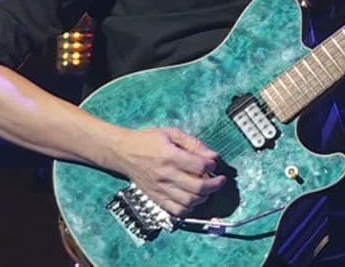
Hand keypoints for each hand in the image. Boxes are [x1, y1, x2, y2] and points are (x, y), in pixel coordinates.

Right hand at [108, 127, 225, 215]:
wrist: (123, 153)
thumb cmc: (148, 141)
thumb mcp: (172, 134)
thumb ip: (193, 144)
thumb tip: (212, 156)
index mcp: (169, 156)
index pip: (199, 166)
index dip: (212, 165)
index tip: (214, 163)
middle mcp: (165, 175)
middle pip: (197, 187)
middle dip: (214, 185)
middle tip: (221, 181)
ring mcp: (160, 189)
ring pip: (189, 202)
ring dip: (204, 197)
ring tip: (208, 190)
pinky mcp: (155, 198)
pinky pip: (176, 211)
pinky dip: (189, 209)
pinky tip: (194, 200)